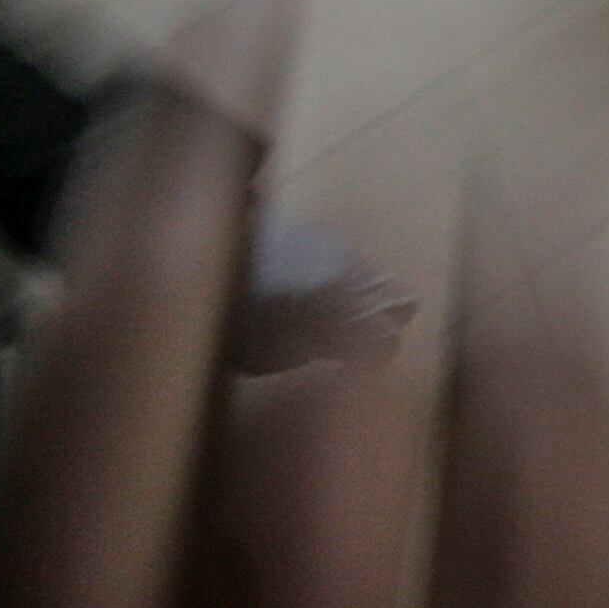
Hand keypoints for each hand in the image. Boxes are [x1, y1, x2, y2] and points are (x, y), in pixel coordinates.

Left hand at [228, 209, 415, 375]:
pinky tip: (308, 292)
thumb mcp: (268, 355)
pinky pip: (353, 264)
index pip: (389, 339)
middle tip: (354, 343)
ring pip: (379, 279)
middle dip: (387, 324)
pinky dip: (343, 282)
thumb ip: (319, 351)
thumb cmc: (230, 318)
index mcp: (344, 308)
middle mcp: (354, 275)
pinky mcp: (326, 234)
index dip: (377, 361)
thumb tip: (342, 352)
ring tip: (327, 318)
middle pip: (403, 301)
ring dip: (364, 301)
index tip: (357, 374)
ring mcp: (342, 250)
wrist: (205, 255)